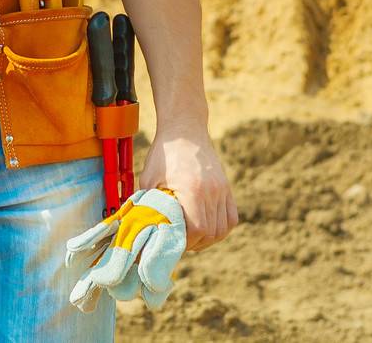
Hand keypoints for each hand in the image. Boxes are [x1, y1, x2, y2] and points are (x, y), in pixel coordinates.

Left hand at [135, 124, 236, 251]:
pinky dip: (222, 228)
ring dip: (209, 238)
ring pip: (223, 228)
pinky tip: (208, 228)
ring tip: (193, 238)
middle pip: (212, 232)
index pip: (198, 230)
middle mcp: (212, 191)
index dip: (186, 241)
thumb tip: (140, 228)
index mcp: (192, 190)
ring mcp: (222, 189)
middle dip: (196, 243)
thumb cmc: (164, 154)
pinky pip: (231, 217)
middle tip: (180, 242)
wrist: (185, 129)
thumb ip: (147, 204)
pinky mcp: (226, 187)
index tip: (172, 240)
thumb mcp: (149, 179)